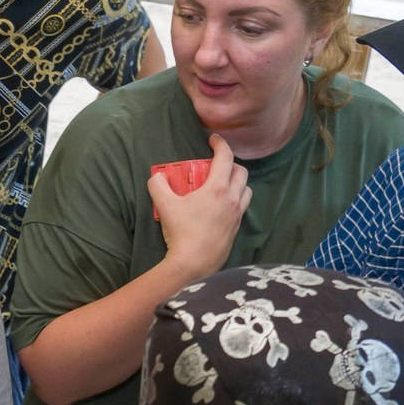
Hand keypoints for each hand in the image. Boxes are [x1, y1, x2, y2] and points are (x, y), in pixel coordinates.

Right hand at [148, 134, 251, 282]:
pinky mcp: (236, 229)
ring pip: (246, 189)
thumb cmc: (181, 233)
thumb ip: (158, 186)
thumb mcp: (165, 206)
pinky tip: (221, 206)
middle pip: (241, 172)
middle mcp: (232, 199)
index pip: (226, 158)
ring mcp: (237, 215)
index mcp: (217, 189)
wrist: (193, 265)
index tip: (213, 139)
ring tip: (223, 185)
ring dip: (237, 182)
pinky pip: (242, 207)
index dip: (220, 144)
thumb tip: (157, 176)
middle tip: (216, 166)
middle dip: (230, 164)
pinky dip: (236, 199)